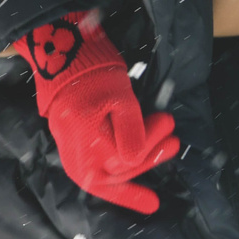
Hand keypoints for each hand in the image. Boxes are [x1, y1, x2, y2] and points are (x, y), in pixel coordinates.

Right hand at [10, 12, 179, 213]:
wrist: (64, 63)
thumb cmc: (93, 79)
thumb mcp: (120, 100)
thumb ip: (129, 133)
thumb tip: (134, 160)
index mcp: (88, 151)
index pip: (128, 157)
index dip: (151, 144)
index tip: (168, 126)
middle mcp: (78, 163)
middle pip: (121, 170)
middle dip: (150, 155)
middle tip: (173, 142)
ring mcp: (73, 159)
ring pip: (111, 175)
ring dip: (139, 165)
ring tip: (164, 151)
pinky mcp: (74, 151)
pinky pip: (99, 173)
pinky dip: (118, 175)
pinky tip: (132, 174)